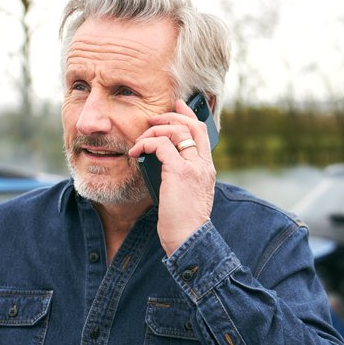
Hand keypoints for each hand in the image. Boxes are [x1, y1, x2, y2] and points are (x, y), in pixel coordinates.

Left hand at [128, 99, 215, 254]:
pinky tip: (136, 151)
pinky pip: (161, 144)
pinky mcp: (180, 172)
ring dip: (155, 129)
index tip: (178, 106)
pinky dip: (146, 143)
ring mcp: (193, 167)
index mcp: (207, 170)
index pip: (201, 133)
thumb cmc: (185, 224)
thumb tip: (161, 164)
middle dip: (171, 115)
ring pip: (176, 131)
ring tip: (141, 139)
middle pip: (191, 125)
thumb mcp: (187, 196)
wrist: (190, 239)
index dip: (188, 115)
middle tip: (153, 117)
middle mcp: (204, 165)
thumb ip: (181, 177)